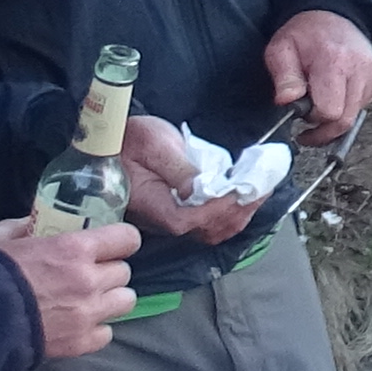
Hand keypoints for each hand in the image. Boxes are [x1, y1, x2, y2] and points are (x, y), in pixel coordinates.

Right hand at [0, 215, 140, 360]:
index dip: (120, 240)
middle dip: (107, 270)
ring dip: (109, 299)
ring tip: (87, 300)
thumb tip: (33, 223)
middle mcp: (89, 280)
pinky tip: (76, 324)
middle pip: (124, 272)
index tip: (110, 244)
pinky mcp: (80, 344)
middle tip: (86, 274)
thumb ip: (21, 227)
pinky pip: (107, 333)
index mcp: (74, 249)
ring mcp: (88, 314)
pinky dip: (96, 329)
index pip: (127, 238)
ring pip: (125, 301)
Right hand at [115, 114, 257, 242]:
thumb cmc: (129, 140)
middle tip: (261, 189)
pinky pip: (208, 222)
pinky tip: (242, 195)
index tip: (242, 190)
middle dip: (238, 211)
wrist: (110, 141)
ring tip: (258, 192)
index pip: (190, 221)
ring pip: (211, 230)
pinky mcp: (176, 211)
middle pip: (207, 230)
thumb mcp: (155, 145)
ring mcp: (169, 218)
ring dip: (238, 213)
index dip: (220, 209)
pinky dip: (230, 211)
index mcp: (153, 206)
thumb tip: (201, 189)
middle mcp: (161, 220)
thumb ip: (179, 169)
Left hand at [264, 10, 371, 141]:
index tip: (300, 115)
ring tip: (321, 98)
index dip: (312, 119)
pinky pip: (363, 105)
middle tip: (307, 124)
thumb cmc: (304, 35)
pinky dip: (347, 105)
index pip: (329, 111)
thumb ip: (284, 77)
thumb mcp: (281, 50)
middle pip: (344, 120)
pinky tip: (337, 90)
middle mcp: (361, 69)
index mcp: (334, 62)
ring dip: (335, 115)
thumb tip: (287, 102)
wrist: (334, 15)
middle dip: (324, 127)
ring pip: (354, 116)